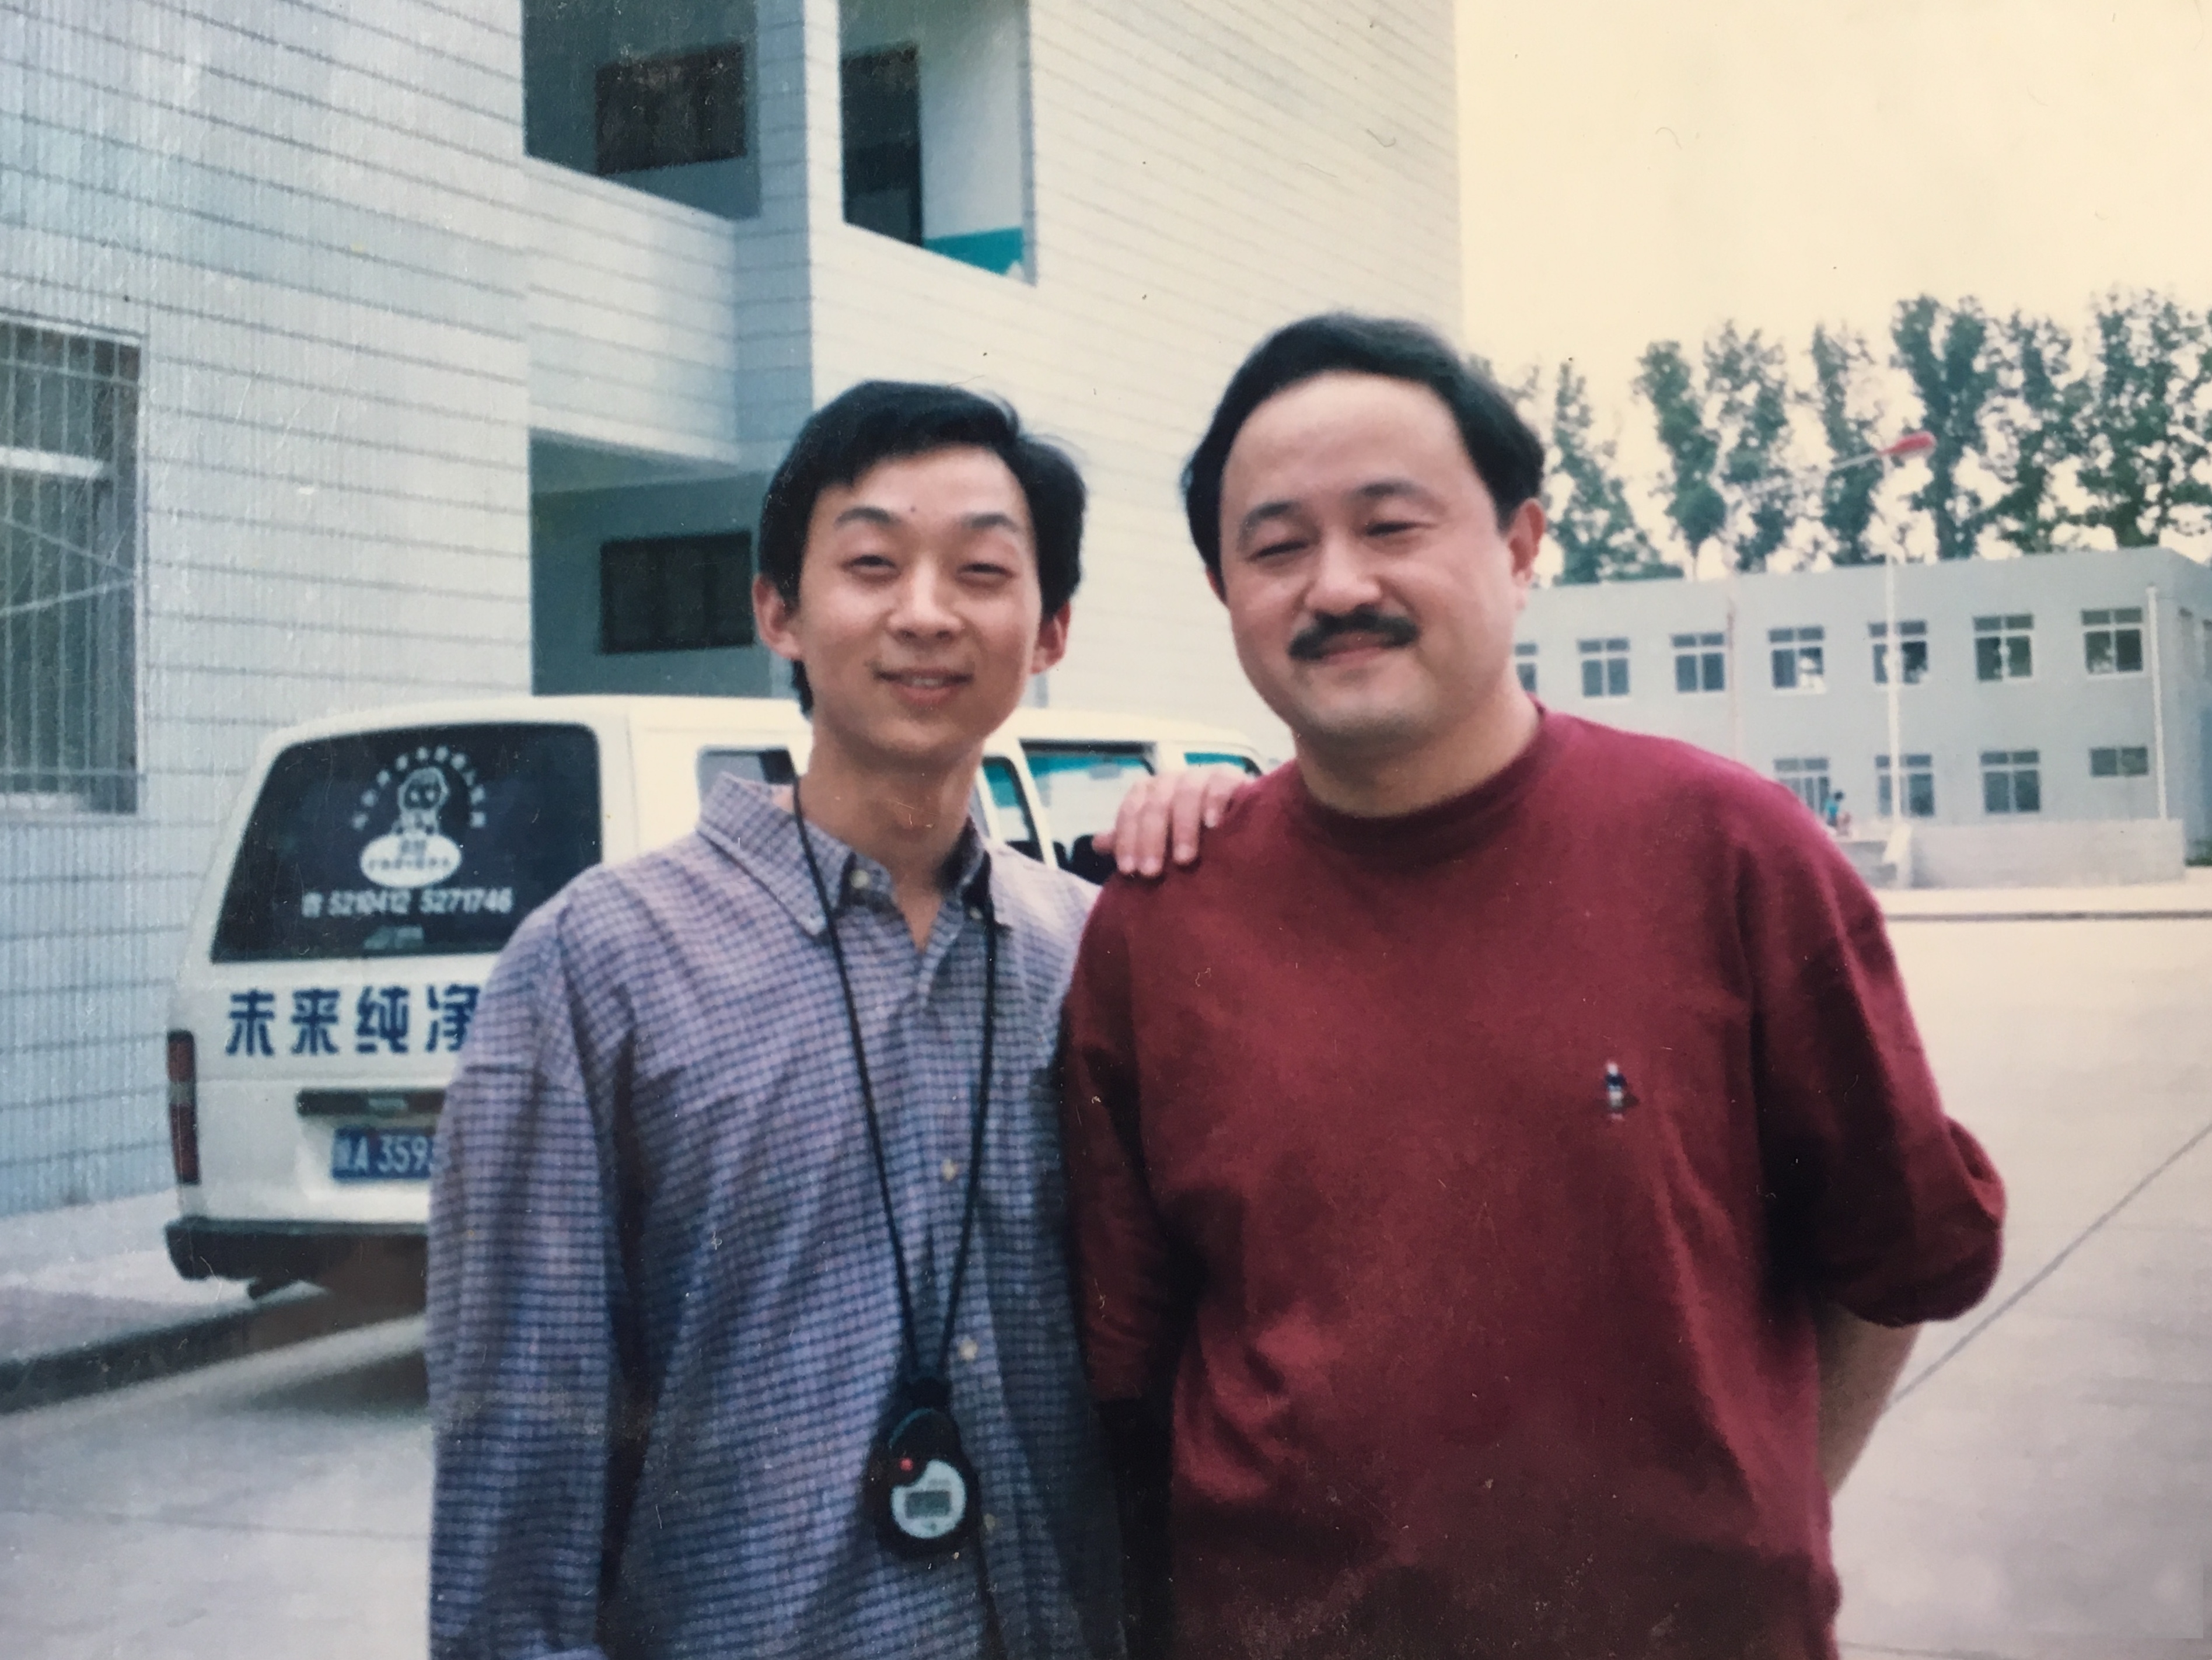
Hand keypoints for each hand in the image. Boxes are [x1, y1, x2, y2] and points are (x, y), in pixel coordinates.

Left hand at [1093, 765, 1252, 877]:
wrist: (1237, 824)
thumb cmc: (1190, 837)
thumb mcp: (1160, 842)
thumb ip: (1132, 840)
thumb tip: (1096, 843)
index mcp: (1149, 792)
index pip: (1131, 811)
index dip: (1127, 840)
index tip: (1129, 870)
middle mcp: (1172, 779)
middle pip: (1155, 804)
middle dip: (1150, 839)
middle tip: (1151, 873)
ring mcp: (1202, 775)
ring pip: (1185, 793)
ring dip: (1182, 827)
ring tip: (1184, 859)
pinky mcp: (1231, 776)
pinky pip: (1220, 783)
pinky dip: (1215, 801)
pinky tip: (1214, 825)